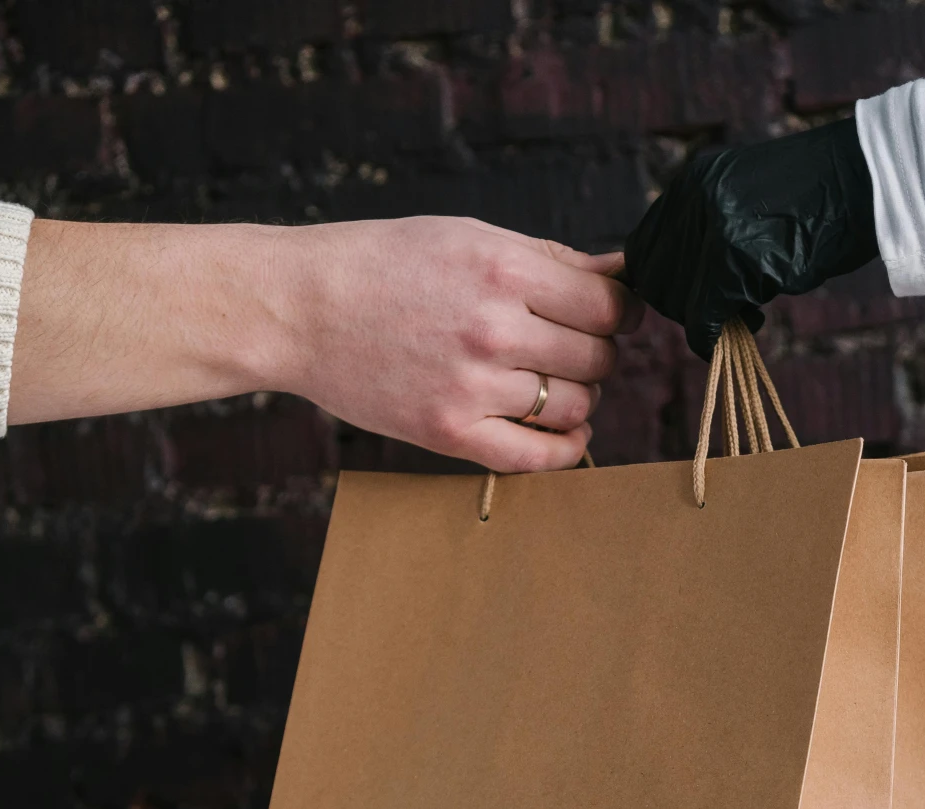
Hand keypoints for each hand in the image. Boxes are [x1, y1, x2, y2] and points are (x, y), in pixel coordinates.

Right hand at [11, 215, 638, 471]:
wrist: (299, 309)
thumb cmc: (384, 265)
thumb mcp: (469, 237)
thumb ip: (552, 259)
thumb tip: (625, 271)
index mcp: (505, 268)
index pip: (609, 305)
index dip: (620, 312)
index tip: (608, 316)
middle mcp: (494, 327)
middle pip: (598, 356)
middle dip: (595, 351)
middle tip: (569, 347)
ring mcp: (473, 385)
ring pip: (575, 404)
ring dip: (578, 397)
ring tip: (552, 382)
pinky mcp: (450, 432)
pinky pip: (538, 456)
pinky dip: (566, 449)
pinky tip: (566, 433)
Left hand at [624, 118, 881, 359]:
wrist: (871, 179)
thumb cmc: (822, 196)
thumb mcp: (750, 198)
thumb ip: (712, 227)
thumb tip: (686, 282)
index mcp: (693, 180)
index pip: (646, 248)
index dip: (667, 282)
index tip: (697, 297)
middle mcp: (693, 197)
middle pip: (655, 275)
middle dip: (684, 303)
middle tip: (726, 310)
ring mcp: (712, 225)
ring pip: (676, 298)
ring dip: (704, 318)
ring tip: (748, 312)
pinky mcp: (735, 256)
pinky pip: (703, 314)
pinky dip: (713, 334)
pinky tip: (750, 324)